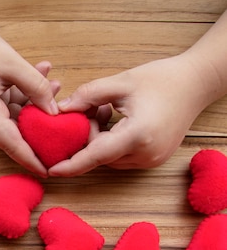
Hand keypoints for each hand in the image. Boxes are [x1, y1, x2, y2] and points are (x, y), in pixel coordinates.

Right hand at [0, 16, 59, 176]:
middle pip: (12, 137)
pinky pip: (3, 112)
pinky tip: (39, 80)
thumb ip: (36, 87)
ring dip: (32, 108)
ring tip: (55, 84)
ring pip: (10, 123)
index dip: (31, 159)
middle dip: (39, 128)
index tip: (48, 172)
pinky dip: (20, 101)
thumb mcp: (12, 63)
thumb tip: (54, 111)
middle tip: (65, 120)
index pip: (12, 144)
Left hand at [50, 54, 210, 176]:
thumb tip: (60, 110)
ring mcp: (150, 160)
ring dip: (98, 138)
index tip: (51, 170)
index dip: (72, 165)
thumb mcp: (120, 82)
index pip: (96, 156)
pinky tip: (114, 119)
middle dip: (86, 134)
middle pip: (99, 155)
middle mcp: (145, 154)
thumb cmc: (161, 79)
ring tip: (106, 110)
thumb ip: (87, 96)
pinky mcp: (152, 159)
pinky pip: (120, 156)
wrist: (197, 83)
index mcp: (138, 135)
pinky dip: (110, 141)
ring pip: (108, 157)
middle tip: (93, 107)